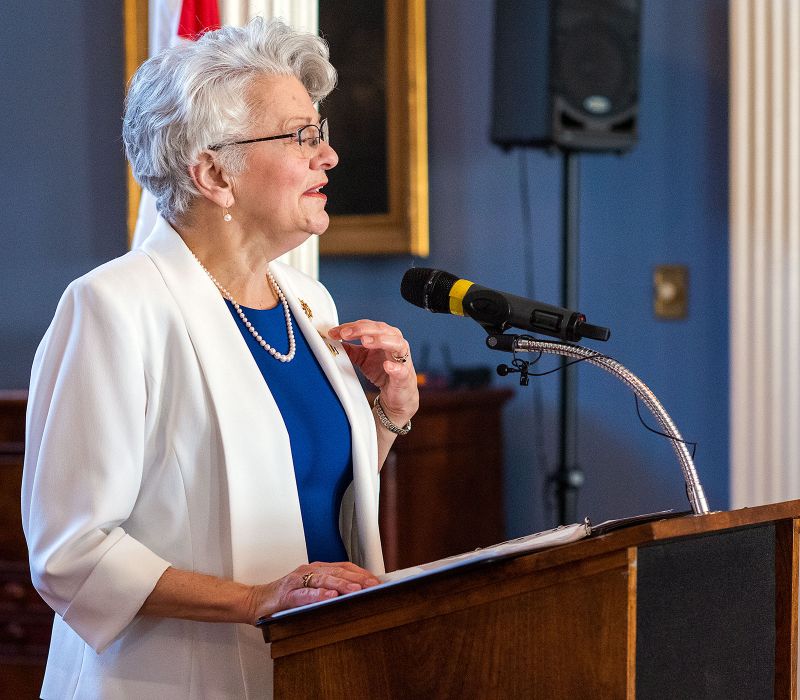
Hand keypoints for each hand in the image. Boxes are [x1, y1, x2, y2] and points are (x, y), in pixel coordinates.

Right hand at [247, 561, 380, 622]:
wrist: (256, 601)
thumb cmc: (284, 597)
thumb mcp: (310, 591)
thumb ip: (328, 589)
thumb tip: (355, 594)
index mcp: (316, 570)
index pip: (344, 567)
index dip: (361, 573)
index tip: (377, 580)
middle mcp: (308, 571)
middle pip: (338, 572)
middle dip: (358, 578)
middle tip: (374, 585)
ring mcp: (297, 581)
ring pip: (323, 580)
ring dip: (342, 584)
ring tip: (357, 590)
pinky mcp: (287, 594)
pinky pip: (305, 594)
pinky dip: (318, 594)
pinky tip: (330, 596)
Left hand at [328, 320, 418, 424]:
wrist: (396, 394)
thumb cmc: (382, 372)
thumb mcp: (363, 358)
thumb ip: (350, 349)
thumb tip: (333, 341)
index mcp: (385, 336)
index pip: (367, 325)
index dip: (351, 327)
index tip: (335, 332)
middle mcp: (395, 342)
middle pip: (381, 329)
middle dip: (362, 330)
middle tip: (346, 333)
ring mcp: (402, 359)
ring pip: (396, 343)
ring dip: (380, 341)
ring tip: (365, 341)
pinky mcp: (404, 376)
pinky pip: (401, 370)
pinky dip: (395, 367)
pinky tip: (387, 365)